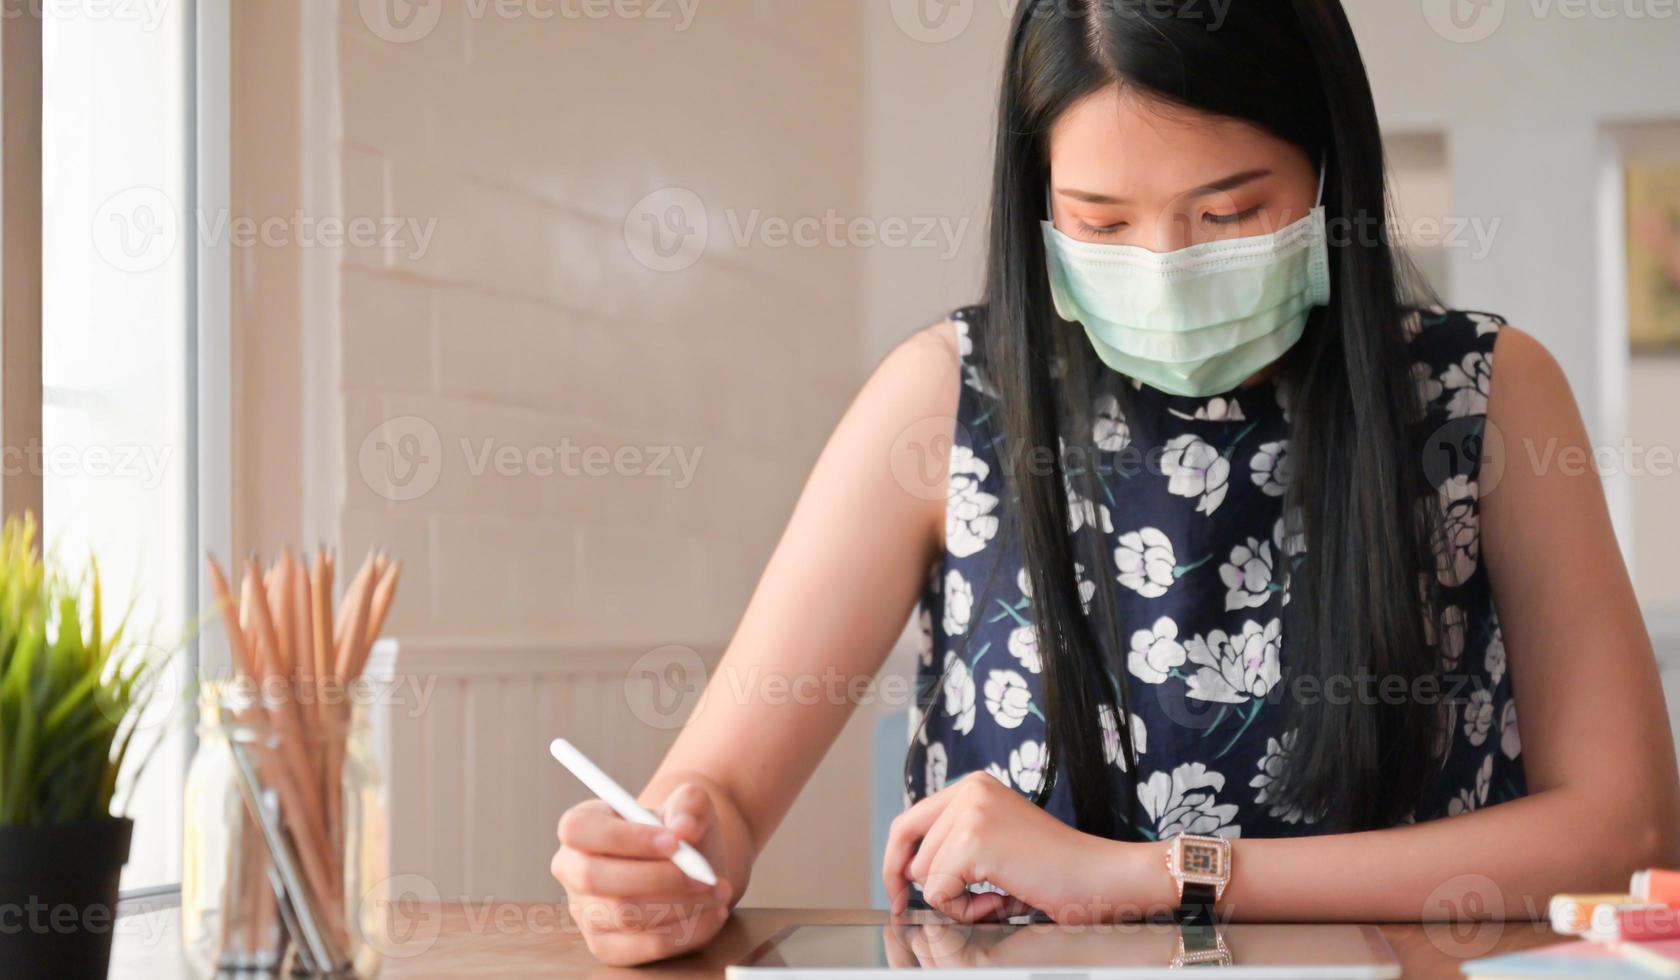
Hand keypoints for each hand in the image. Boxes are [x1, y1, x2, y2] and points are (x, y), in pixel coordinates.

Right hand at [552, 782, 733, 965]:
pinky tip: (712, 914)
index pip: (579, 830)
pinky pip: (643, 947)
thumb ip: (689, 804)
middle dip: (657, 878)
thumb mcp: (689, 804)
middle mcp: (573, 870)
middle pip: (595, 878)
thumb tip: (684, 827)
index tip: (675, 841)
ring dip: (679, 905)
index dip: (624, 837)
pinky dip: (685, 933)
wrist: (692, 865)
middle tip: (703, 875)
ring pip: (624, 916)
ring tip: (717, 890)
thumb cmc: (680, 830)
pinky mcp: (607, 946)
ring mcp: (586, 912)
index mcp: (581, 826)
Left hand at [881, 771, 1132, 922]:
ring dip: (958, 901)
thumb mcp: (997, 843)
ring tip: (1000, 895)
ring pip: (923, 876)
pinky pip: (939, 893)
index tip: (898, 892)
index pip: (908, 823)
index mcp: (973, 786)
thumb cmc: (1057, 871)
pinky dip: (966, 911)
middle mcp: (969, 790)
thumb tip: (905, 872)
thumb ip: (955, 844)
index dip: (897, 862)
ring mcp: (970, 812)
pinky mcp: (974, 841)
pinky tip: (1002, 900)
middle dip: (937, 888)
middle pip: (911, 854)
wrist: (1100, 878)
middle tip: (977, 903)